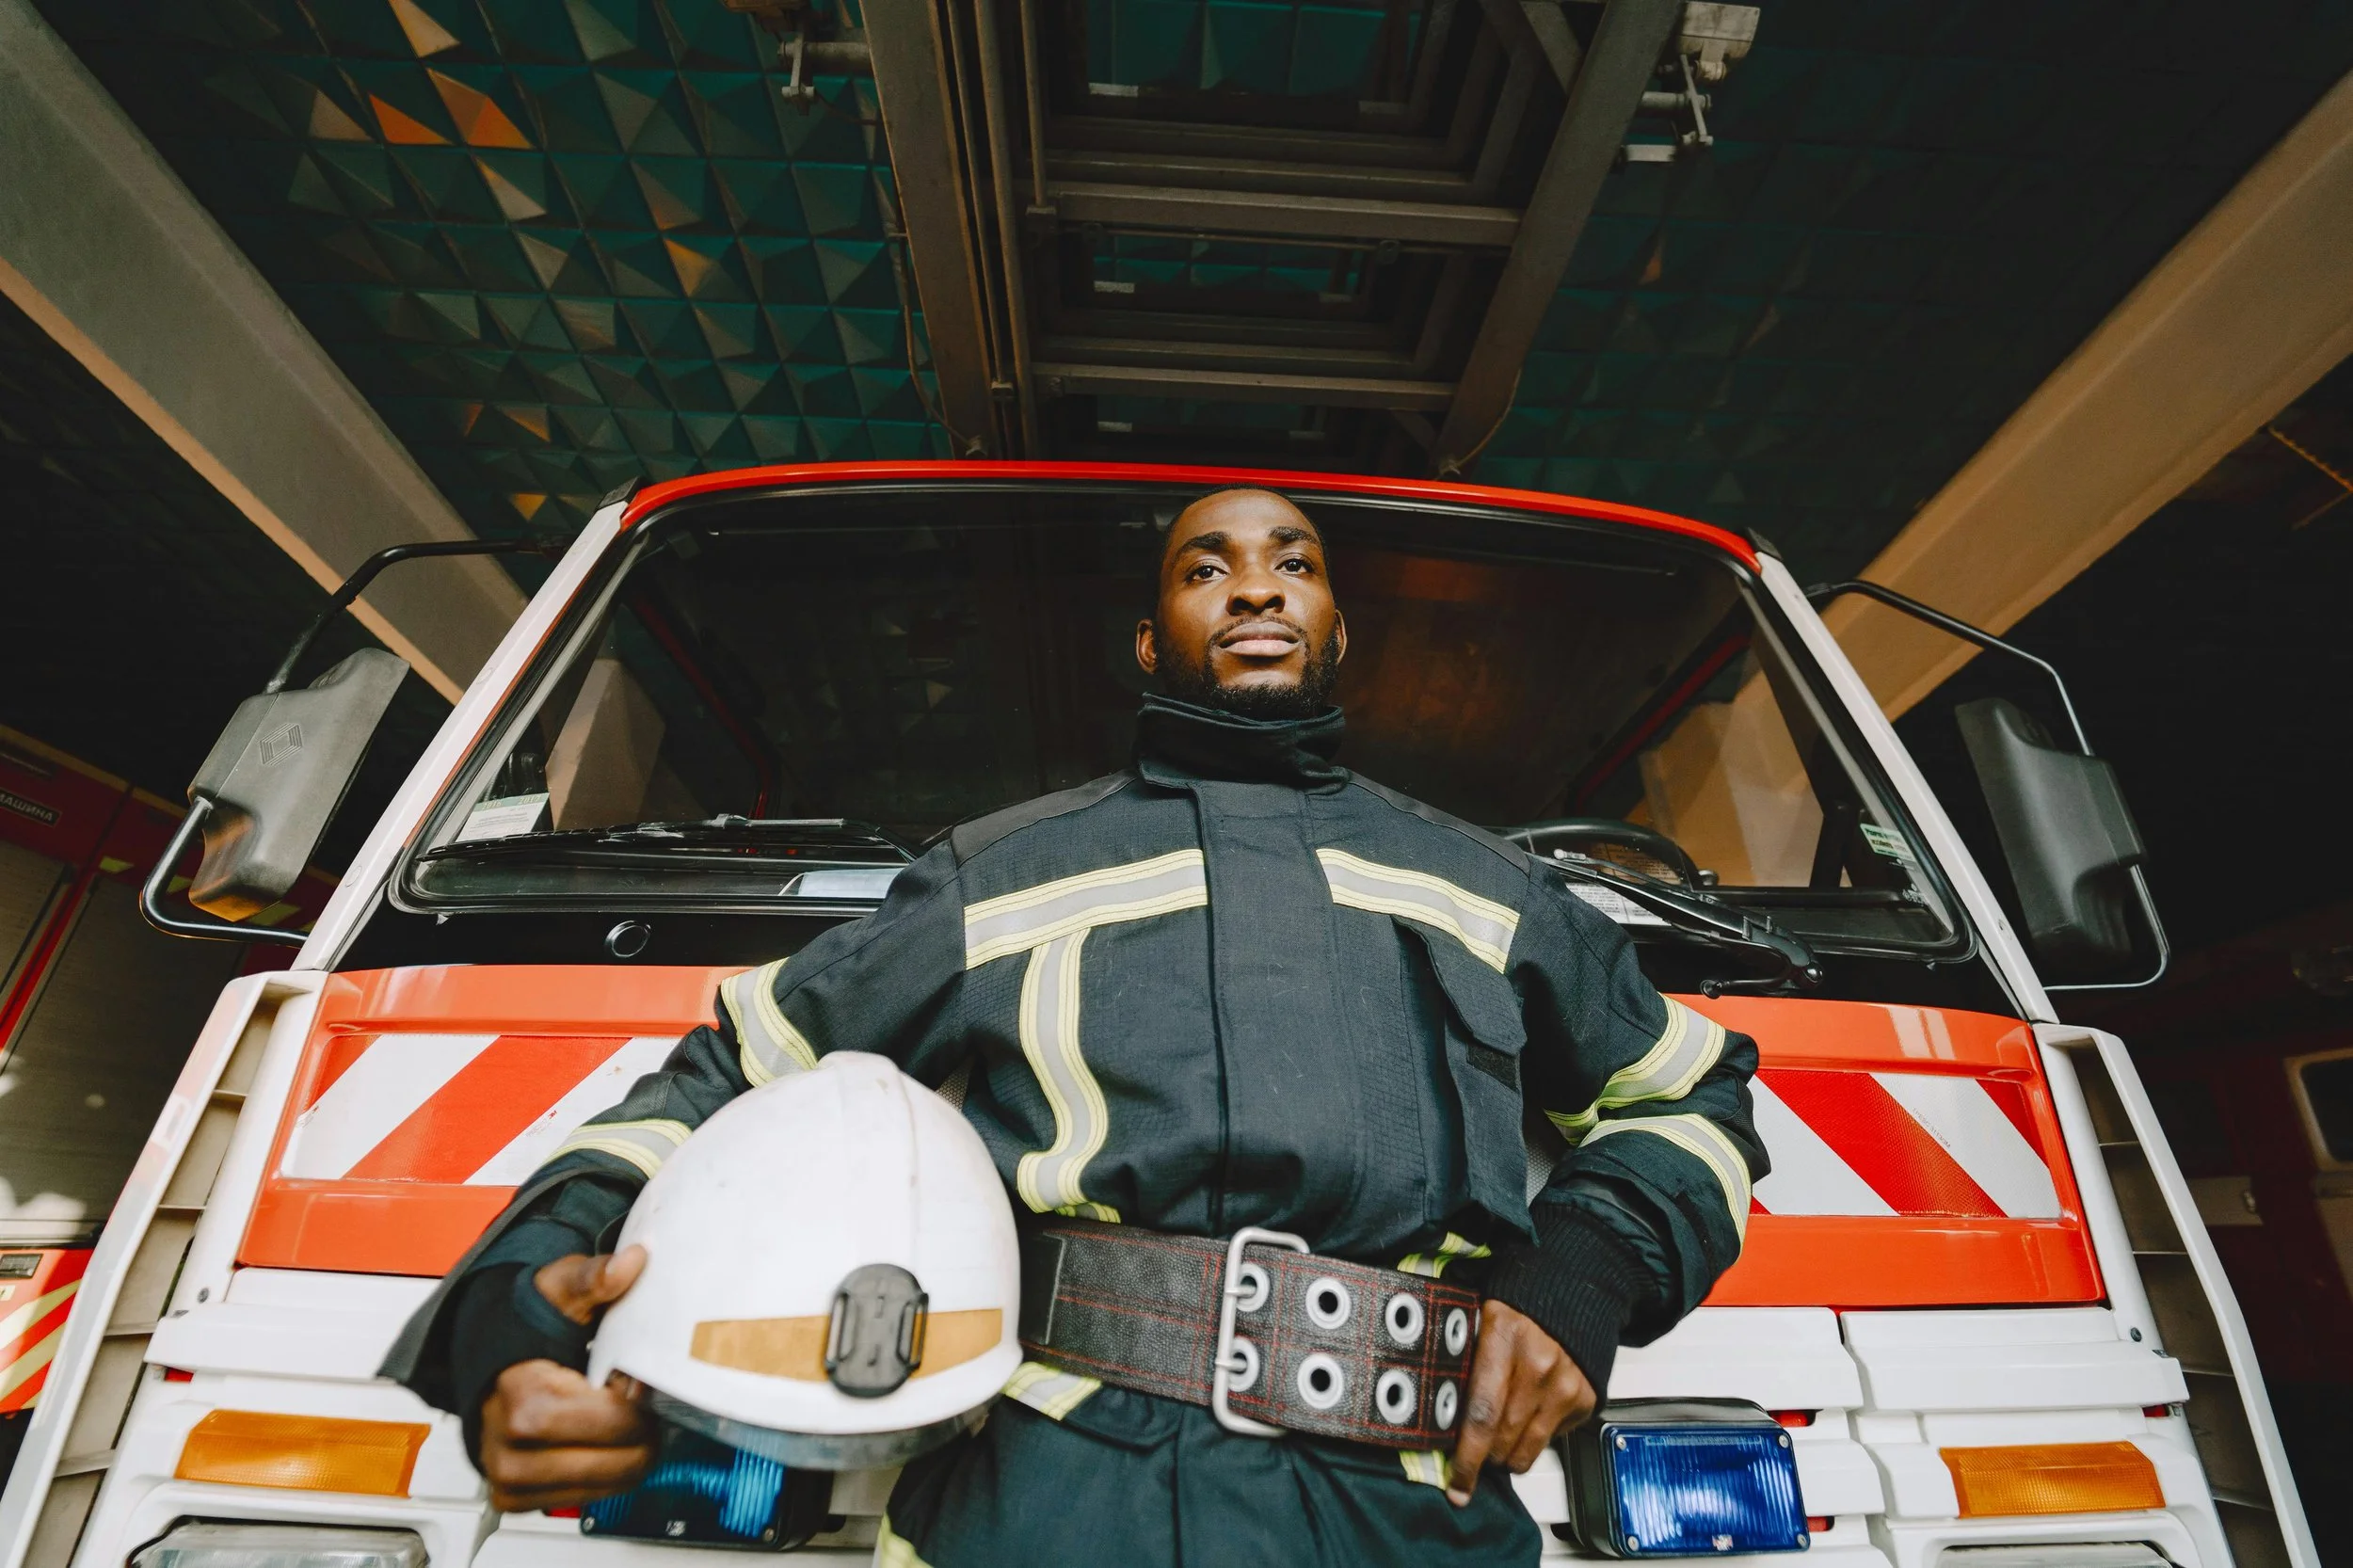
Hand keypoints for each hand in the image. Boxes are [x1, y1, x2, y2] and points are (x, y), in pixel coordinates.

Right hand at [477, 1248, 653, 1511]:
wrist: (485, 1363)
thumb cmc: (524, 1330)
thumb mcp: (559, 1291)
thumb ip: (596, 1277)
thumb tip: (630, 1263)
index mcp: (525, 1405)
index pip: (620, 1422)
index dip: (639, 1398)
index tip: (633, 1376)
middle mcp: (512, 1454)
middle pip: (623, 1462)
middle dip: (642, 1428)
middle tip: (632, 1398)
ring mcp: (512, 1483)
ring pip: (613, 1485)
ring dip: (627, 1452)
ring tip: (615, 1415)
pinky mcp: (517, 1501)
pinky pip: (590, 1499)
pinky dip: (605, 1471)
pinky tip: (598, 1438)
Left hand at [1447, 1299, 1596, 1506]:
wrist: (1571, 1292)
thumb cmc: (1517, 1309)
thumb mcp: (1480, 1321)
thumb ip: (1464, 1363)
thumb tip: (1441, 1415)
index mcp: (1503, 1339)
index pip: (1480, 1413)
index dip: (1467, 1458)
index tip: (1456, 1486)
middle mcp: (1539, 1366)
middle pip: (1503, 1439)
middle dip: (1484, 1457)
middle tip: (1475, 1449)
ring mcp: (1566, 1385)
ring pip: (1527, 1450)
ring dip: (1507, 1456)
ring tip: (1499, 1438)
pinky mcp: (1585, 1399)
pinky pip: (1551, 1441)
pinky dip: (1534, 1438)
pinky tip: (1529, 1412)